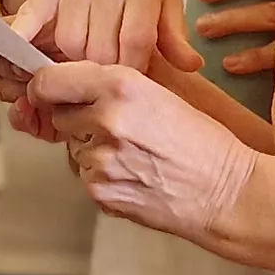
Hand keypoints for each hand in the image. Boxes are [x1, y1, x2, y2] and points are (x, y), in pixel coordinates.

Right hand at [11, 0, 199, 76]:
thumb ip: (174, 33)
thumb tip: (192, 66)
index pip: (136, 42)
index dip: (130, 69)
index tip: (127, 82)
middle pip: (100, 48)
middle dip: (101, 69)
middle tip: (101, 73)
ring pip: (69, 42)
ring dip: (72, 59)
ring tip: (80, 57)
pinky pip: (32, 19)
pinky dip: (24, 40)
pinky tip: (21, 57)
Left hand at [25, 62, 256, 244]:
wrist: (227, 194)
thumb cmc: (204, 144)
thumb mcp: (163, 93)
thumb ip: (116, 85)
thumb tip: (73, 84)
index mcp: (121, 86)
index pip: (49, 81)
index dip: (47, 87)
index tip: (50, 92)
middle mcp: (105, 119)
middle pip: (60, 115)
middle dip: (79, 118)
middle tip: (117, 127)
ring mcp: (100, 159)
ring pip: (74, 148)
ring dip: (93, 149)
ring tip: (136, 154)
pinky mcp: (100, 192)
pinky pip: (86, 177)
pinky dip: (104, 176)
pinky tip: (137, 175)